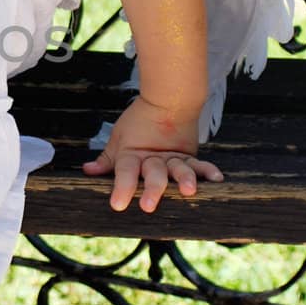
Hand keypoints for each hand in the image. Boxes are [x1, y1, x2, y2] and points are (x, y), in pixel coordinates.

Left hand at [81, 95, 225, 213]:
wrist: (168, 99)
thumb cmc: (139, 122)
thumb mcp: (118, 138)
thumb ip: (106, 159)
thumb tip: (88, 171)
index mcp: (133, 155)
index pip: (125, 171)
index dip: (121, 187)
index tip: (118, 205)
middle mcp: (154, 158)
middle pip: (153, 173)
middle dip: (152, 189)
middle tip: (148, 204)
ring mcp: (174, 157)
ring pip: (179, 169)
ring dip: (184, 179)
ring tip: (188, 191)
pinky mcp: (189, 155)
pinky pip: (200, 163)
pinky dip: (209, 170)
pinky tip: (217, 178)